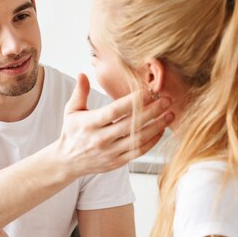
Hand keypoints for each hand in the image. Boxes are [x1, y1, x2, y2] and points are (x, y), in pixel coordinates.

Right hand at [57, 73, 173, 176]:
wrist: (67, 161)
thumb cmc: (71, 133)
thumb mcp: (71, 111)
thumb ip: (79, 93)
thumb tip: (82, 74)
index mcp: (89, 124)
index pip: (114, 111)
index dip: (132, 102)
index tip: (147, 92)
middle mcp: (100, 139)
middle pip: (131, 124)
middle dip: (152, 111)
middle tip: (166, 100)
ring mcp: (110, 152)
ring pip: (138, 139)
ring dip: (157, 126)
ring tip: (170, 114)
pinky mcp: (117, 162)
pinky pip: (139, 151)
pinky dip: (153, 141)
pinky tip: (161, 130)